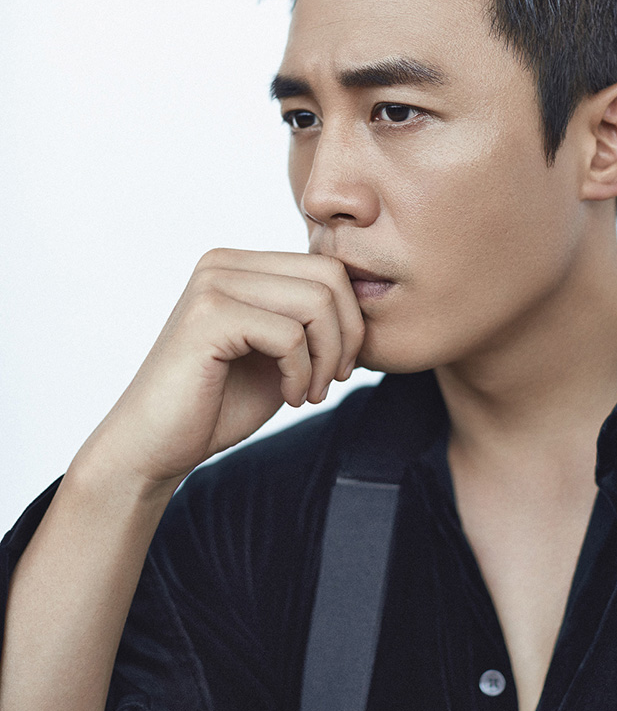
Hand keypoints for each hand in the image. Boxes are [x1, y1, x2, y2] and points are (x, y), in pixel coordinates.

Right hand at [79, 249, 364, 488]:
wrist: (155, 448)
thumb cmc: (218, 405)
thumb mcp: (278, 353)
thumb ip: (310, 320)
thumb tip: (367, 295)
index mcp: (240, 264)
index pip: (327, 266)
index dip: (350, 319)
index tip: (340, 366)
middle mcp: (223, 262)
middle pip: (329, 276)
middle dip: (347, 335)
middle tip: (332, 381)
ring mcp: (213, 284)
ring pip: (317, 302)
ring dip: (327, 358)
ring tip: (310, 392)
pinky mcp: (208, 315)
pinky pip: (290, 334)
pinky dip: (302, 373)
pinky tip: (289, 397)